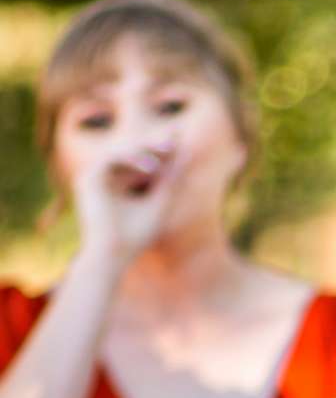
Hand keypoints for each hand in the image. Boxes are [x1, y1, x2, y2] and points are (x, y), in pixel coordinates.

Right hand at [73, 139, 185, 265]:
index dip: (159, 153)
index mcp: (119, 186)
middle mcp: (104, 180)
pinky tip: (151, 166)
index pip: (140, 164)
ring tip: (166, 153)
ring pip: (121, 153)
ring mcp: (94, 178)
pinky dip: (131, 159)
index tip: (179, 143)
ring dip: (144, 151)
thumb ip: (171, 180)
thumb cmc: (135, 237)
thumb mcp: (160, 203)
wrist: (113, 255)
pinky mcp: (88, 178)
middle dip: (153, 147)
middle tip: (174, 141)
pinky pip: (111, 158)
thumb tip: (186, 154)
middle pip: (131, 155)